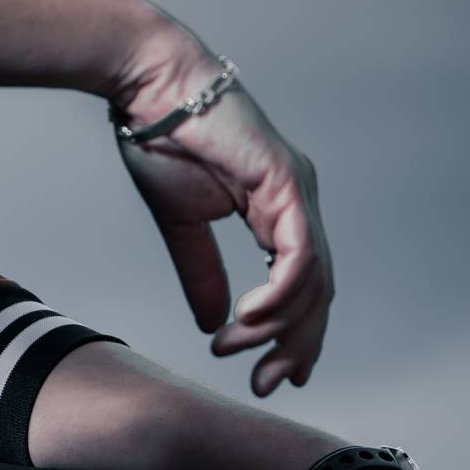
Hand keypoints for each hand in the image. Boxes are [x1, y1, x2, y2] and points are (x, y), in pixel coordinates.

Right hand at [110, 27, 332, 396]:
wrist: (149, 87)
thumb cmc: (161, 138)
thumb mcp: (182, 225)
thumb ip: (201, 273)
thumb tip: (211, 320)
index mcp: (277, 209)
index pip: (303, 285)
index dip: (293, 336)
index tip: (269, 374)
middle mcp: (298, 202)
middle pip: (319, 293)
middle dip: (296, 346)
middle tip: (265, 382)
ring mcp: (299, 192)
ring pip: (314, 282)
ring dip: (278, 327)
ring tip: (237, 348)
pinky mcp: (287, 184)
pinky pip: (299, 256)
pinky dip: (280, 295)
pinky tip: (249, 318)